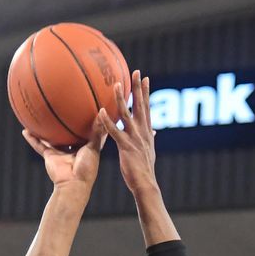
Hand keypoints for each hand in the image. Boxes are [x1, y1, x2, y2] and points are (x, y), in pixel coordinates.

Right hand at [22, 118, 105, 187]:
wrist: (73, 184)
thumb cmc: (87, 167)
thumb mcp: (94, 146)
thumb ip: (97, 130)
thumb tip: (102, 110)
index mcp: (85, 148)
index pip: (85, 133)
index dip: (86, 124)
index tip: (86, 111)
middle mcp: (72, 149)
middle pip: (67, 134)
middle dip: (65, 125)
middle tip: (61, 109)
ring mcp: (60, 153)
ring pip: (50, 139)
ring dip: (44, 130)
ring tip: (39, 117)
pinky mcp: (49, 156)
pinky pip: (39, 146)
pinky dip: (32, 139)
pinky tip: (25, 130)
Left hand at [98, 71, 156, 194]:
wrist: (145, 183)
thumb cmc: (144, 170)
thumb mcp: (148, 152)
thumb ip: (148, 139)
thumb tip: (153, 133)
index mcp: (147, 132)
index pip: (147, 108)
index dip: (146, 93)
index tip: (145, 78)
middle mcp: (143, 132)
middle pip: (141, 105)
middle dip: (139, 88)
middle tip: (137, 72)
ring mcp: (135, 138)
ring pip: (127, 115)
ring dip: (122, 99)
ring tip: (116, 85)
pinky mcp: (126, 147)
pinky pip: (115, 132)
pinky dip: (108, 121)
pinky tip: (101, 112)